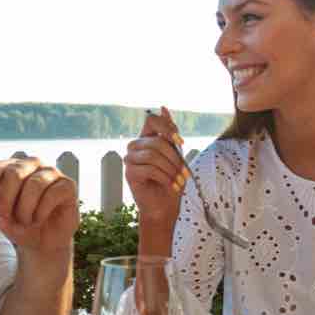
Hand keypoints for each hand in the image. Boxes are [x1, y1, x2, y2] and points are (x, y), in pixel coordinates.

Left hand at [0, 156, 78, 252]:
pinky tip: (38, 220)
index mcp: (11, 167)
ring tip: (24, 222)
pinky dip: (41, 211)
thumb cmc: (18, 224)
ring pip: (34, 184)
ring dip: (25, 209)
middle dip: (6, 200)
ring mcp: (51, 173)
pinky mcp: (67, 185)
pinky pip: (52, 193)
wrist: (42, 242)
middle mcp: (32, 165)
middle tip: (3, 219)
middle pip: (15, 174)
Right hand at [125, 107, 188, 225]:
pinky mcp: (129, 173)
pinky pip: (149, 169)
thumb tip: (164, 107)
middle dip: (175, 158)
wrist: (164, 206)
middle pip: (157, 141)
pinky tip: (171, 186)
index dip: (166, 127)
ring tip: (180, 181)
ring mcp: (130, 159)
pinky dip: (165, 177)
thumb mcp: (175, 154)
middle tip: (185, 173)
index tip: (180, 142)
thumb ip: (169, 133)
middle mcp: (135, 146)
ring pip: (153, 155)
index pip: (151, 119)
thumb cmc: (170, 180)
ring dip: (171, 169)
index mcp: (146, 138)